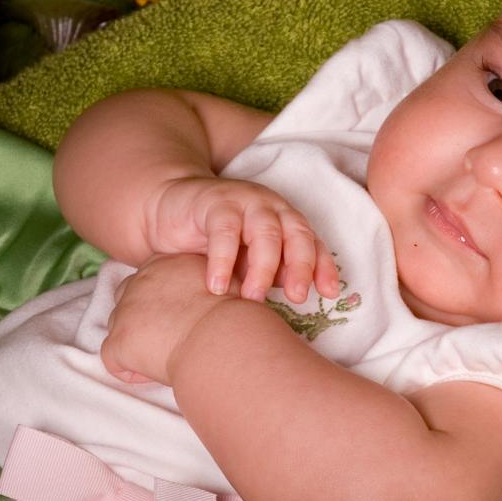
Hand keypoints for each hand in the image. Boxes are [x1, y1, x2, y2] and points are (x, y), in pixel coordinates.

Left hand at [100, 253, 241, 385]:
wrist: (223, 335)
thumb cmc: (234, 314)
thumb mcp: (224, 281)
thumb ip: (210, 281)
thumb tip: (221, 291)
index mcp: (162, 265)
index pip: (148, 279)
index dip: (160, 302)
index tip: (179, 318)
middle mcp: (139, 282)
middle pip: (127, 300)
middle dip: (141, 320)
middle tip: (170, 339)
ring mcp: (125, 311)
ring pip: (117, 328)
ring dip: (136, 344)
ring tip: (167, 358)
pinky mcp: (119, 341)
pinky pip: (113, 359)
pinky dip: (130, 370)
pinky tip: (156, 374)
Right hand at [146, 176, 338, 303]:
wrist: (173, 206)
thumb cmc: (216, 239)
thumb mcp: (248, 260)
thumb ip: (273, 272)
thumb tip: (297, 293)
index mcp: (286, 221)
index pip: (312, 243)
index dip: (323, 267)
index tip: (329, 294)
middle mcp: (272, 208)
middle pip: (296, 234)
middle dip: (301, 266)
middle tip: (297, 298)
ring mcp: (245, 202)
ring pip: (265, 232)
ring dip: (263, 267)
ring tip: (252, 298)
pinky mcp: (214, 203)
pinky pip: (224, 232)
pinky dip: (222, 260)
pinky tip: (217, 286)